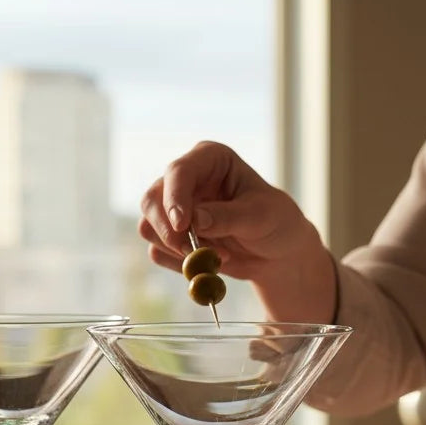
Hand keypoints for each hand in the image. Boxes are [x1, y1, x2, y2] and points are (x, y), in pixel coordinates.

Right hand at [139, 141, 335, 320]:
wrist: (277, 254)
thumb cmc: (276, 223)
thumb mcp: (261, 216)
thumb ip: (228, 217)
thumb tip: (195, 221)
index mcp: (209, 159)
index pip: (178, 171)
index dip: (175, 197)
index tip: (182, 224)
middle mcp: (185, 180)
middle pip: (152, 200)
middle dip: (168, 230)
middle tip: (192, 253)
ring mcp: (174, 209)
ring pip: (148, 227)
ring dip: (178, 250)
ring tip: (217, 257)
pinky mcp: (171, 237)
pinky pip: (158, 252)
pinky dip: (180, 264)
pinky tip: (210, 263)